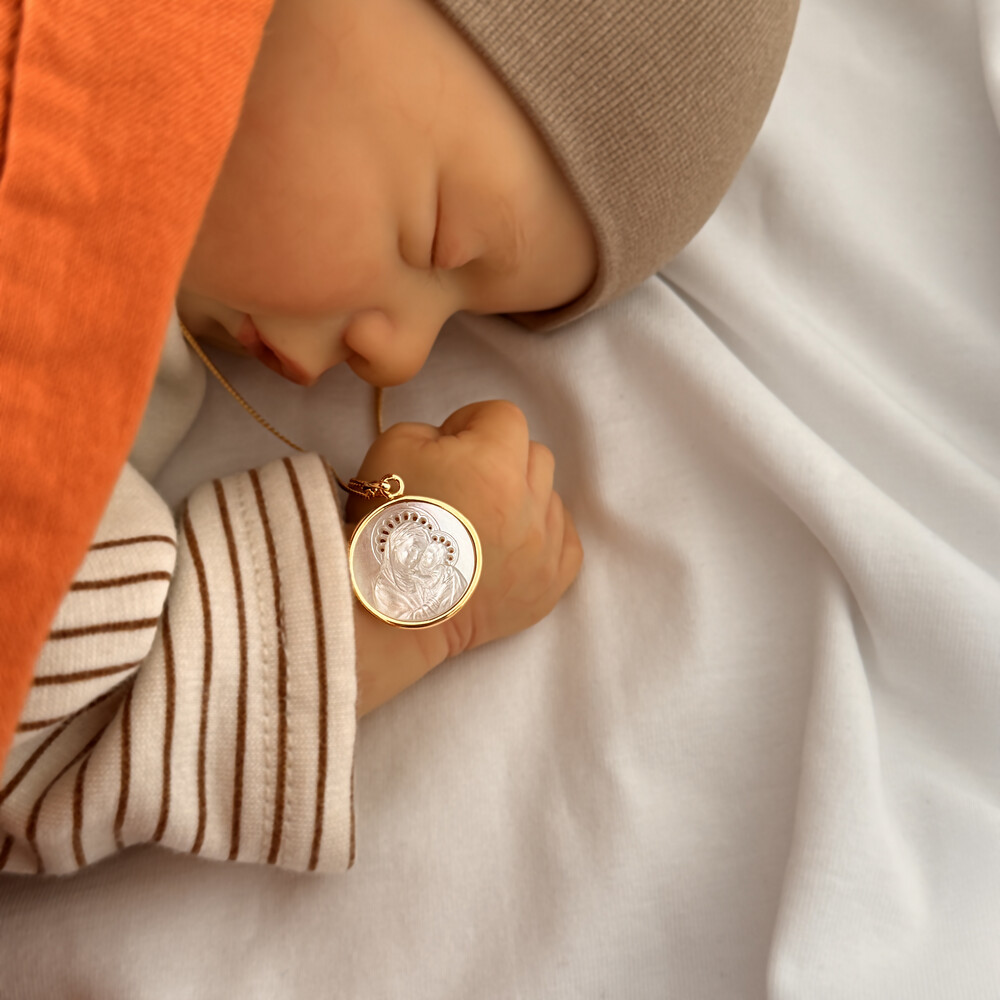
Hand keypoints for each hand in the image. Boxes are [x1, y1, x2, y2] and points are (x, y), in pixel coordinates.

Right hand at [348, 400, 582, 714]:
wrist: (390, 607)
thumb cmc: (387, 525)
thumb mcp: (393, 448)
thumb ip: (435, 429)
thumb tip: (459, 442)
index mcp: (494, 460)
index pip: (503, 415)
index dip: (472, 425)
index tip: (449, 448)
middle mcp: (530, 501)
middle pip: (534, 454)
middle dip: (502, 460)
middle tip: (465, 486)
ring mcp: (546, 546)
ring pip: (550, 497)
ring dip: (523, 500)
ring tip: (483, 523)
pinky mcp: (552, 583)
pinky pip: (565, 541)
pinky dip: (542, 538)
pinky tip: (509, 546)